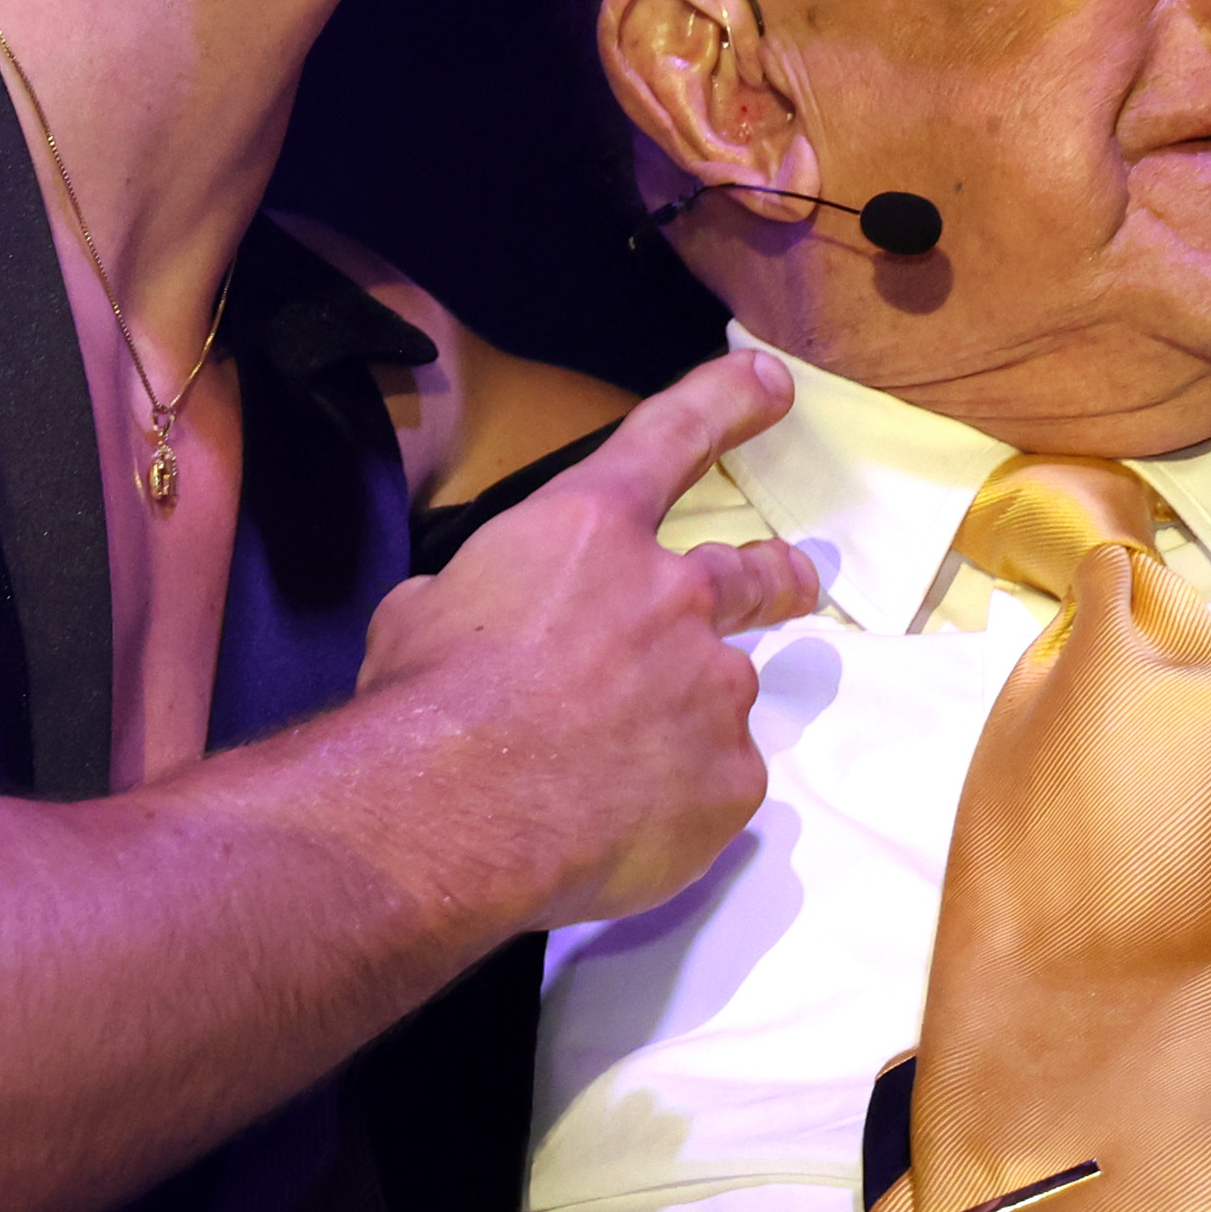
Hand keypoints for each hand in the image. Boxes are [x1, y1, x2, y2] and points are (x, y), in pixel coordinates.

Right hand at [356, 347, 825, 928]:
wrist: (451, 817)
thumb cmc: (419, 704)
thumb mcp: (424, 611)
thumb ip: (487, 598)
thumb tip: (486, 624)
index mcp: (589, 533)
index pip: (671, 437)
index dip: (726, 402)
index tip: (772, 384)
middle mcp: (673, 598)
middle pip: (752, 574)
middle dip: (777, 577)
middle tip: (790, 583)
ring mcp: (715, 691)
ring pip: (719, 699)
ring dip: (683, 721)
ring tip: (615, 773)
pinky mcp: (733, 780)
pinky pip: (713, 785)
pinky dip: (675, 803)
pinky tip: (617, 827)